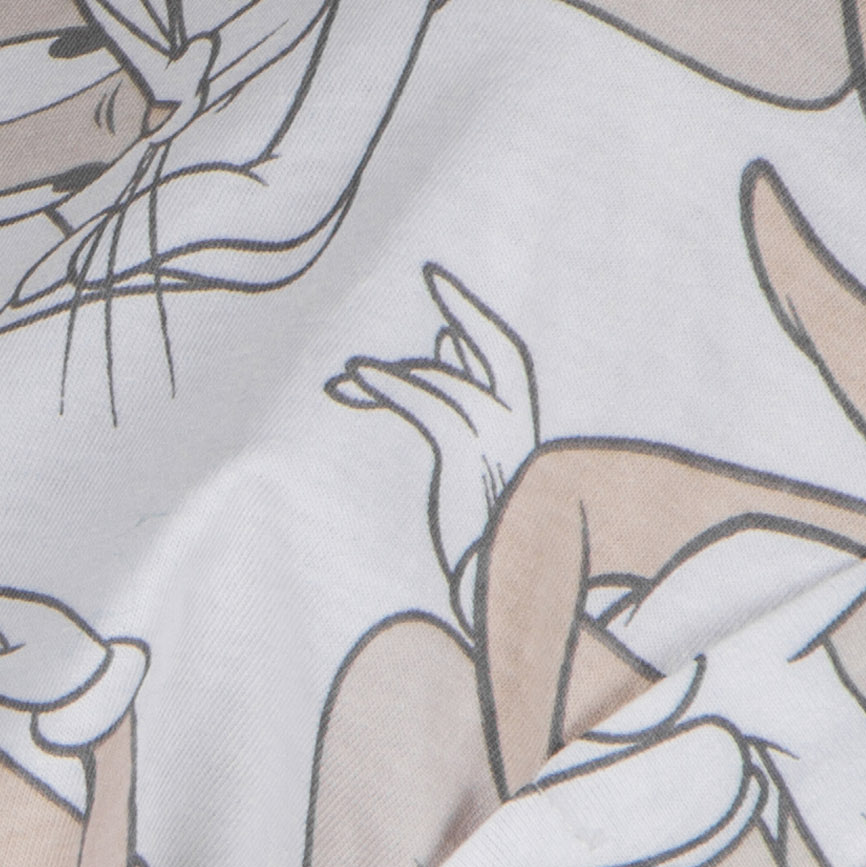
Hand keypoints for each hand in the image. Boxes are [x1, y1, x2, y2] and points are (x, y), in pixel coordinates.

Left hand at [328, 264, 538, 585]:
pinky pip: (424, 402)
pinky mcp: (468, 453)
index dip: (475, 319)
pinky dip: (387, 386)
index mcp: (519, 433)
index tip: (440, 291)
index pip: (504, 358)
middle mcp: (516, 427)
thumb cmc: (479, 542)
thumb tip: (442, 360)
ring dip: (392, 375)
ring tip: (346, 379)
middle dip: (465, 307)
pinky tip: (354, 379)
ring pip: (444, 381)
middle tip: (430, 276)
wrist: (495, 590)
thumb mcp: (471, 474)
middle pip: (496, 349)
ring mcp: (496, 437)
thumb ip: (459, 416)